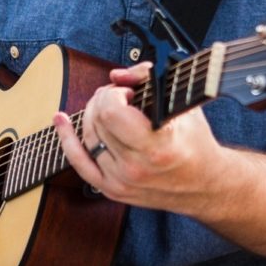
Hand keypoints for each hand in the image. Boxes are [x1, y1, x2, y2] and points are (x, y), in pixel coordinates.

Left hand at [53, 62, 221, 212]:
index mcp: (156, 145)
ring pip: (88, 136)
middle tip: (120, 96)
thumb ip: (149, 79)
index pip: (111, 112)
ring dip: (92, 113)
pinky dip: (66, 138)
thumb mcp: (181, 104)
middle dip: (104, 99)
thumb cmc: (196, 142)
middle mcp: (136, 167)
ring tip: (107, 105)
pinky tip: (60, 120)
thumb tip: (117, 76)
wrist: (205, 185)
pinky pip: (78, 162)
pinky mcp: (111, 189)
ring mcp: (121, 181)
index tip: (129, 93)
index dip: (114, 94)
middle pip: (97, 120)